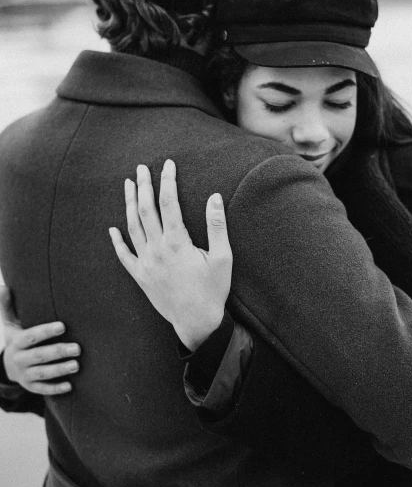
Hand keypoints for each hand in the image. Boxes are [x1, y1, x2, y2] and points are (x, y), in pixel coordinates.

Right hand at [0, 286, 80, 394]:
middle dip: (58, 352)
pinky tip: (70, 385)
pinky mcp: (30, 386)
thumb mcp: (10, 323)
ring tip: (77, 365)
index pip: (31, 337)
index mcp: (16, 342)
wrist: (8, 365)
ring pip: (42, 373)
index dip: (46, 331)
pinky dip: (55, 388)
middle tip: (78, 348)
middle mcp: (19, 359)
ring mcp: (24, 374)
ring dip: (59, 370)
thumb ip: (7, 306)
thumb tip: (3, 287)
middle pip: (39, 356)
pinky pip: (42, 389)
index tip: (63, 326)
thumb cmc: (17, 338)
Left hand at [109, 159, 232, 350]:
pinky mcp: (140, 276)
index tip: (168, 165)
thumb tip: (214, 197)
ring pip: (132, 227)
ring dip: (129, 204)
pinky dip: (117, 241)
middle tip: (141, 168)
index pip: (169, 202)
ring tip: (128, 185)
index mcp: (177, 242)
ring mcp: (146, 263)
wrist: (197, 322)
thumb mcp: (223, 257)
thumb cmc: (213, 290)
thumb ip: (217, 225)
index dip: (167, 181)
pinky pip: (124, 256)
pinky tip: (112, 229)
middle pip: (145, 210)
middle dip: (143, 186)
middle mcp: (157, 250)